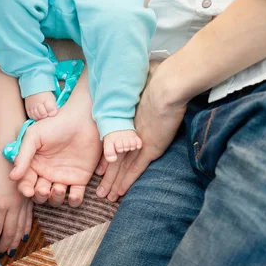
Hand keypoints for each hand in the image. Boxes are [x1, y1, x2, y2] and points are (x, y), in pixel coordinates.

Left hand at [0, 142, 32, 256]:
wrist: (12, 145)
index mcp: (0, 203)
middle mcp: (14, 205)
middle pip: (10, 232)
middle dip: (4, 245)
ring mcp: (24, 201)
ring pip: (21, 227)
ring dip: (15, 240)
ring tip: (10, 250)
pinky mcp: (30, 196)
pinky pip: (29, 217)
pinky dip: (25, 228)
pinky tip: (22, 235)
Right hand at [9, 96, 101, 207]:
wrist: (82, 117)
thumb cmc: (55, 123)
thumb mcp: (34, 136)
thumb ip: (23, 155)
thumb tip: (12, 177)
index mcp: (34, 164)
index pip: (26, 182)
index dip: (25, 189)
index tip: (28, 191)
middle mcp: (47, 173)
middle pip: (39, 194)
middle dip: (40, 196)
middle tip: (43, 190)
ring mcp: (63, 177)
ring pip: (55, 199)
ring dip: (55, 199)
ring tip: (59, 188)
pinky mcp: (80, 179)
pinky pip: (75, 197)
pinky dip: (74, 201)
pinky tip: (73, 195)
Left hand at [96, 60, 186, 200]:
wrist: (167, 86)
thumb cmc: (160, 78)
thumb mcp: (146, 78)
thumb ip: (145, 80)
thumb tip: (150, 68)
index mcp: (127, 119)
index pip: (113, 143)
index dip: (107, 156)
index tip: (101, 166)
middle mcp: (128, 132)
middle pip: (114, 158)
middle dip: (106, 175)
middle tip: (99, 189)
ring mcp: (136, 141)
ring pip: (121, 168)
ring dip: (113, 184)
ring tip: (106, 196)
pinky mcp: (148, 148)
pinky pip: (134, 169)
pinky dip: (126, 182)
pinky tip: (119, 193)